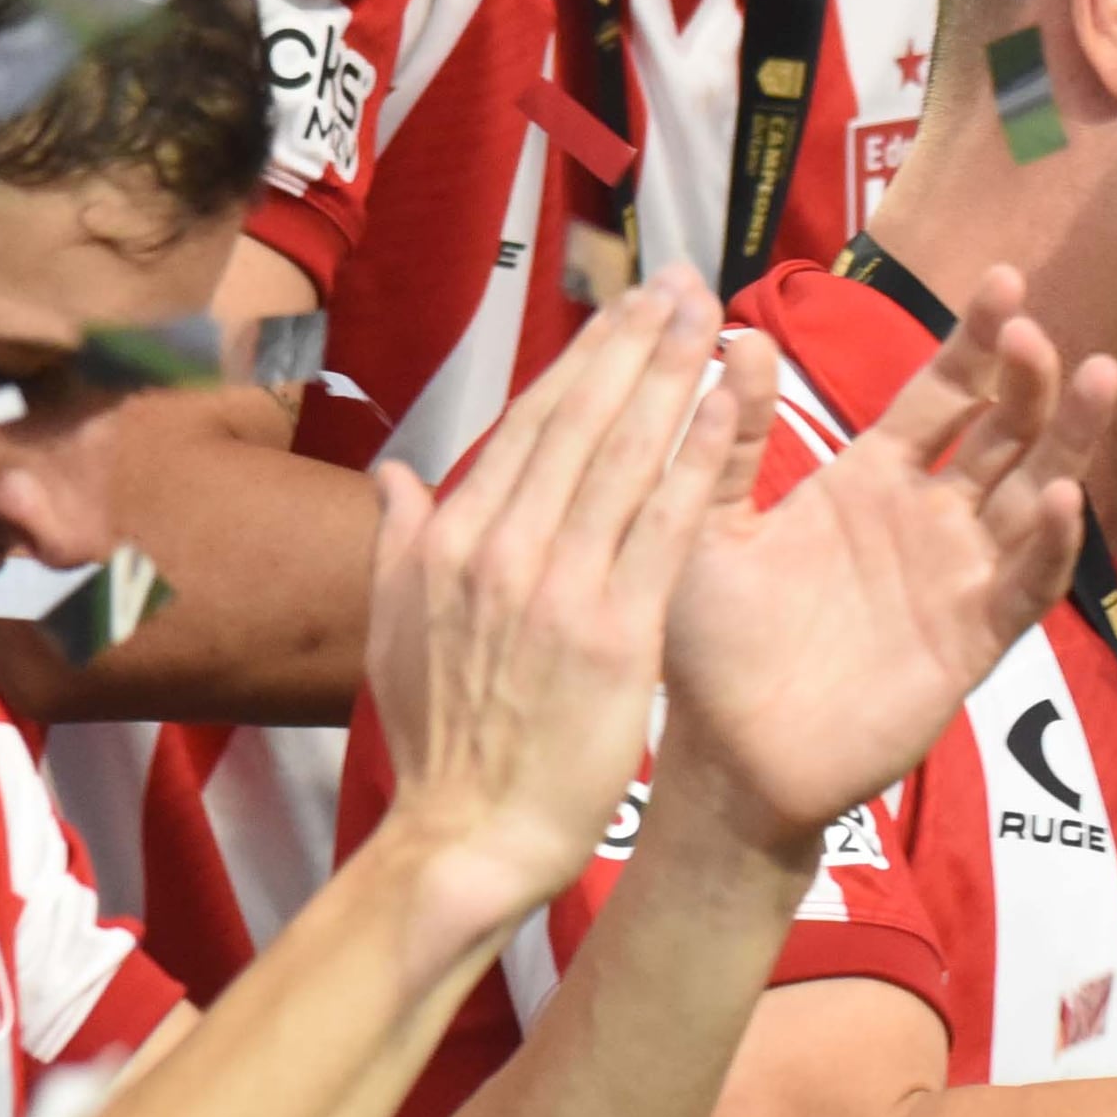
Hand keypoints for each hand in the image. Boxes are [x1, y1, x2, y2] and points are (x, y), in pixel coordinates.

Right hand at [359, 276, 750, 947]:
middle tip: (684, 282)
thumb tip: (395, 475)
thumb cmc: (442, 743)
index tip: (625, 309)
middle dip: (634, 343)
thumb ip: (398, 542)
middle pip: (578, 421)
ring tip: (711, 315)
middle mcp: (499, 547)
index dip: (584, 359)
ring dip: (669, 375)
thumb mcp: (392, 633)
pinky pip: (662, 524)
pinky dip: (693, 457)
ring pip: (622, 455)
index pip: (528, 426)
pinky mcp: (614, 630)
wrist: (466, 835)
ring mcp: (556, 585)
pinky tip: (724, 404)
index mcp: (449, 540)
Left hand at [652, 265, 1116, 843]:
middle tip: (1041, 330)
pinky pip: (1024, 586)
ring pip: (1035, 495)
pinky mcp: (972, 641)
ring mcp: (958, 578)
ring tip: (1100, 377)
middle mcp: (928, 519)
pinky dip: (1050, 545)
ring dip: (1071, 440)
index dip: (976, 342)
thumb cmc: (712, 644)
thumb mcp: (707, 525)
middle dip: (1030, 379)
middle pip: (1005, 433)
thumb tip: (740, 335)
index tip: (1006, 283)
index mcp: (870, 480)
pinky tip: (1063, 499)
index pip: (942, 395)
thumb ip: (734, 438)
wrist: (728, 757)